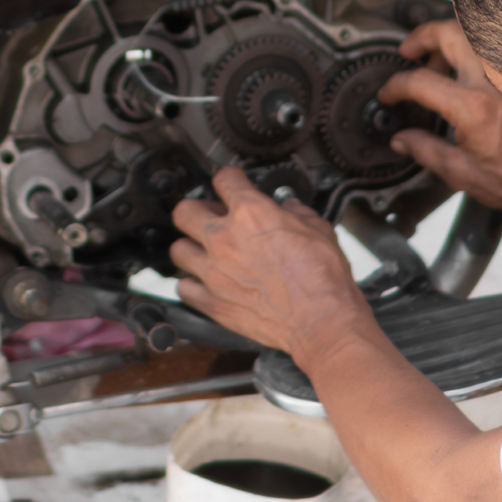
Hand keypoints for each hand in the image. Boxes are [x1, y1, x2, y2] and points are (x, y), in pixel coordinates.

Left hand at [169, 167, 370, 360]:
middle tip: (210, 216)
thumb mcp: (319, 230)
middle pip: (185, 211)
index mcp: (251, 214)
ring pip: (178, 250)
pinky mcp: (212, 302)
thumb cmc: (323, 280)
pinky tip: (204, 283)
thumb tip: (289, 209)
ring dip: (191, 247)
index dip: (229, 178)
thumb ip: (296, 214)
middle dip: (196, 210)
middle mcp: (224, 239)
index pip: (224, 179)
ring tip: (205, 251)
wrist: (322, 322)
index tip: (231, 183)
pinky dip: (191, 284)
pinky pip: (184, 288)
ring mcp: (213, 272)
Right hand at [378, 20, 501, 245]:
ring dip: (452, 40)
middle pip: (448, 33)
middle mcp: (494, 82)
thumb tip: (402, 141)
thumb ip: (426, 151)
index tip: (390, 93)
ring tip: (440, 60)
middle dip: (422, 38)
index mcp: (473, 108)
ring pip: (476, 33)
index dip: (395, 86)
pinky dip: (480, 50)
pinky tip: (472, 67)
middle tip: (409, 52)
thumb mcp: (464, 174)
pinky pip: (500, 49)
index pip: (420, 81)